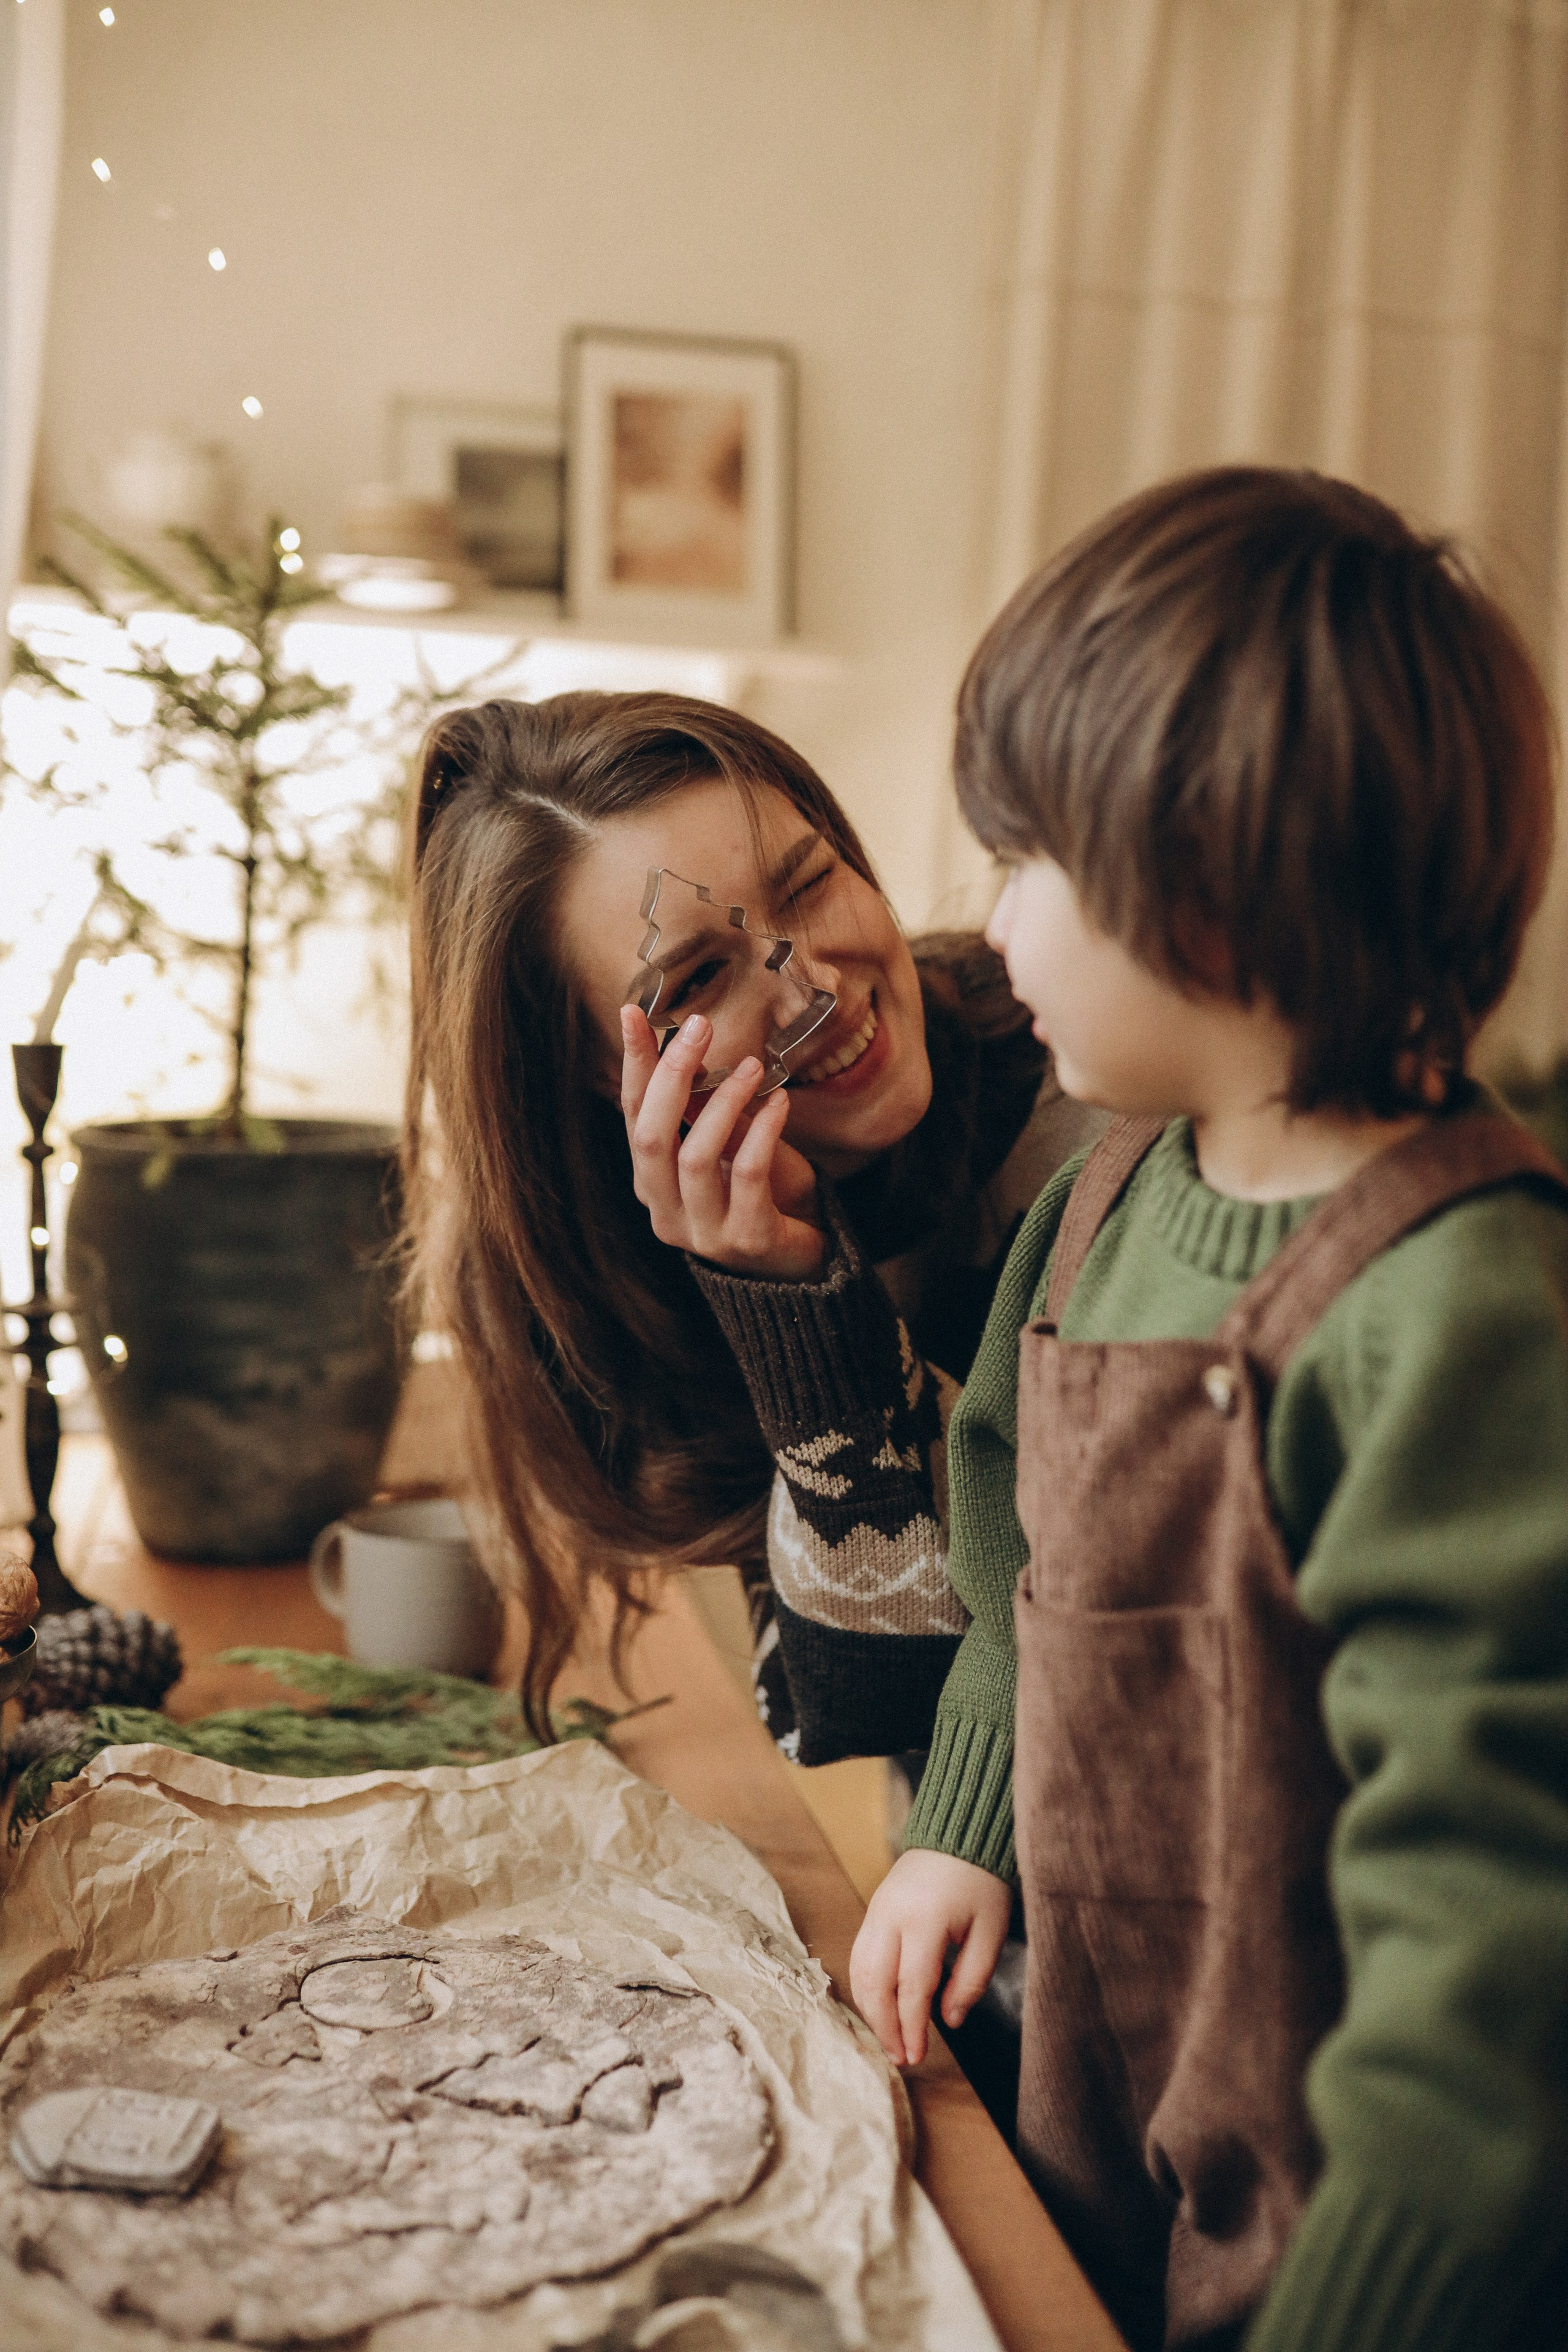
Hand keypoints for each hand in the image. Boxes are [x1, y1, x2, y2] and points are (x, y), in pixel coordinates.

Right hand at [620, 1006, 824, 1280]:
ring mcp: (703, 1233)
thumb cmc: (760, 1192)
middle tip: (701, 1027)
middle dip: (673, 1075)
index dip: (634, 1064)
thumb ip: (701, 1104)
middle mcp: (666, 1212)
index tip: (634, 1012)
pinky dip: (763, 1132)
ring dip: (724, 1101)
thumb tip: (683, 1039)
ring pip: (696, 1156)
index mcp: (652, 1183)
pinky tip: (780, 1102)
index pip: (633, 1116)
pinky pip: (747, 1175)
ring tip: (754, 1067)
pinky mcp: (746, 1240)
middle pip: (653, 1137)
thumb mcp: (726, 1140)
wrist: (802, 1258)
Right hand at [849, 1848, 1011, 2067]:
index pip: (911, 1987)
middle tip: (900, 2057)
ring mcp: (876, 1911)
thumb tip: (949, 2021)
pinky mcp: (872, 1909)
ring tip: (889, 2038)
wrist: (958, 1834)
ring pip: (859, 1970)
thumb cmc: (981, 1883)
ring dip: (870, 2010)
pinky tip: (879, 2006)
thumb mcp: (991, 1932)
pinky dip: (865, 1986)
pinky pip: (859, 1955)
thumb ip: (971, 1979)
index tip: (918, 2056)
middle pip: (875, 1982)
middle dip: (884, 2026)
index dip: (912, 2027)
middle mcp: (891, 1916)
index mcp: (925, 1921)